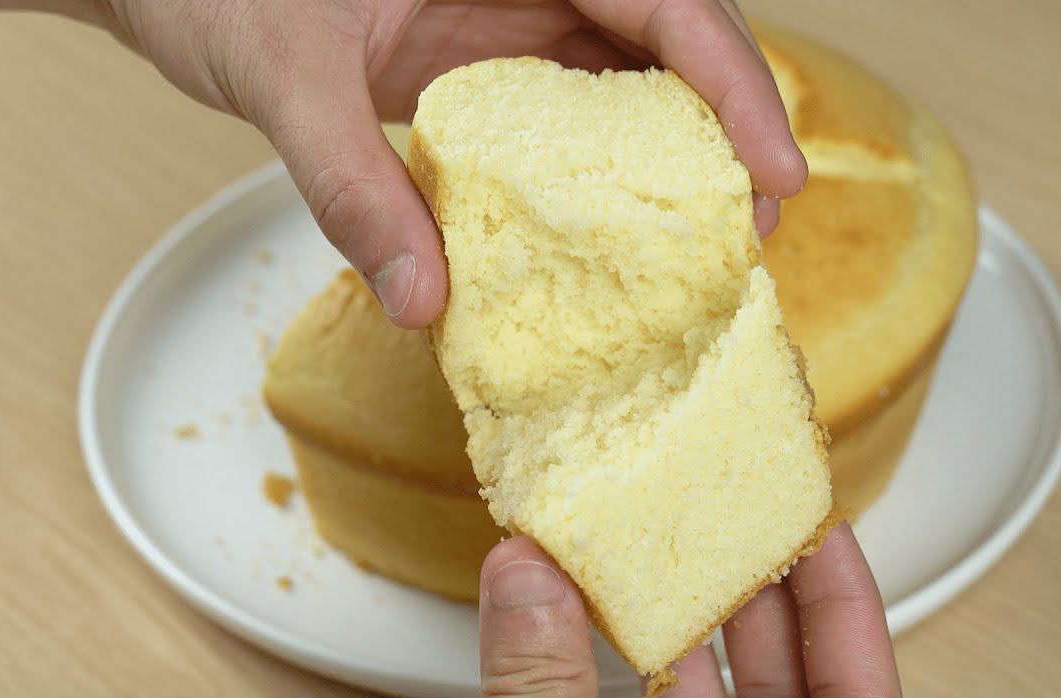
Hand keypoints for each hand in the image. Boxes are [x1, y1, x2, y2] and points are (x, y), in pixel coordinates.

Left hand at [82, 0, 805, 327]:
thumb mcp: (283, 75)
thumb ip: (351, 184)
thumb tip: (424, 305)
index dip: (734, 81)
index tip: (778, 171)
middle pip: (667, 36)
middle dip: (724, 124)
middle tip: (755, 225)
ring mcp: (506, 12)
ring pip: (628, 74)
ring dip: (673, 153)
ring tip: (705, 240)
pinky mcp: (481, 58)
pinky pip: (567, 109)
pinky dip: (597, 170)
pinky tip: (610, 229)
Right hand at [478, 523, 904, 697]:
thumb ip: (548, 697)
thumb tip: (524, 577)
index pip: (860, 687)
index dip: (844, 594)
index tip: (817, 519)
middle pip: (792, 678)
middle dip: (753, 585)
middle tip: (723, 503)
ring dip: (687, 626)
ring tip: (658, 542)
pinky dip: (641, 678)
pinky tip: (605, 624)